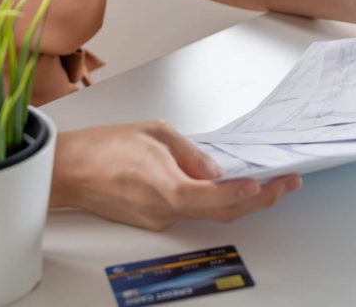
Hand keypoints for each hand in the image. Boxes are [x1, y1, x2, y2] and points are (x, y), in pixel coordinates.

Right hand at [51, 121, 300, 230]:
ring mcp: (158, 220)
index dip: (249, 194)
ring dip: (237, 198)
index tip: (273, 184)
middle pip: (221, 212)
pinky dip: (212, 198)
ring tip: (269, 181)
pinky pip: (189, 209)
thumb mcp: (157, 134)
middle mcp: (164, 213)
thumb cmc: (104, 147)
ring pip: (207, 212)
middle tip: (287, 183)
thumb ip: (193, 154)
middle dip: (259, 199)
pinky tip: (227, 185)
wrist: (68, 170)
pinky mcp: (152, 219)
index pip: (217, 197)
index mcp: (167, 189)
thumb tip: (219, 172)